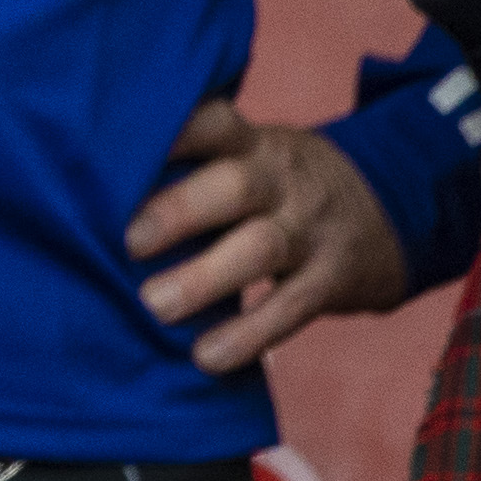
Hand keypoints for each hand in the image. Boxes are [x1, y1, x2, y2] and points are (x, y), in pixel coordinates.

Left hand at [126, 100, 410, 373]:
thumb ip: (190, 168)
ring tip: (155, 306)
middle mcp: (279, 180)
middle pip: (234, 186)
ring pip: (260, 248)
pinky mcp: (330, 279)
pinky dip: (249, 335)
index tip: (118, 147)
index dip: (172, 132)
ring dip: (205, 278)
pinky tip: (207, 356)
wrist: (394, 209)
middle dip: (179, 211)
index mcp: (249, 144)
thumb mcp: (249, 157)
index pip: (212, 124)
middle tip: (128, 242)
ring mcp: (308, 230)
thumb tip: (86, 191)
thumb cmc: (277, 186)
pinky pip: (290, 308)